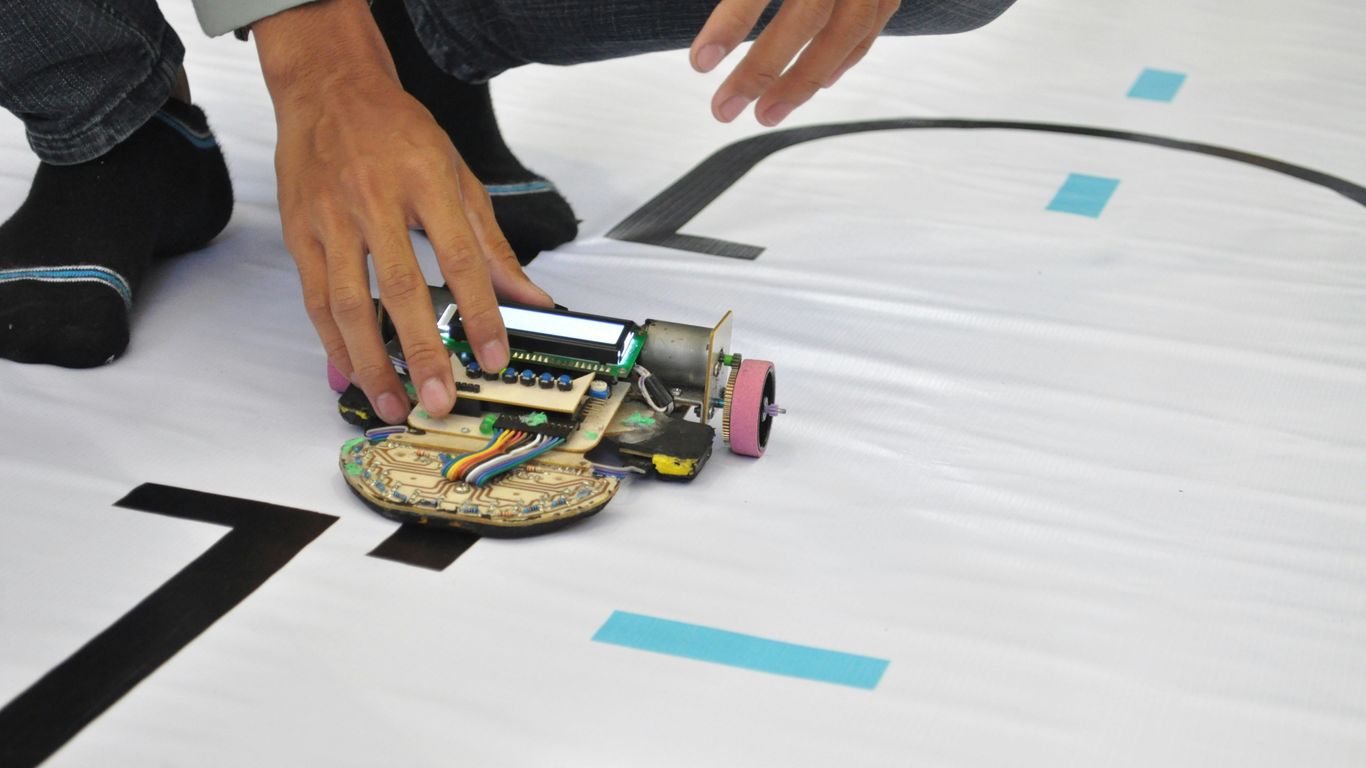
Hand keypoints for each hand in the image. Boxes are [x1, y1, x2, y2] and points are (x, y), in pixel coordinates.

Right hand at [254, 0, 551, 424]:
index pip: (460, 258)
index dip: (480, 312)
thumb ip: (492, 244)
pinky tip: (346, 372)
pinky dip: (331, 341)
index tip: (494, 355)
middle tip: (437, 398)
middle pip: (400, 289)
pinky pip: (314, 298)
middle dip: (421, 352)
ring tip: (390, 402)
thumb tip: (530, 297)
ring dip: (370, 361)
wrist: (328, 87)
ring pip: (348, 304)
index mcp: (426, 182)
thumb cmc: (396, 130)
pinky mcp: (299, 232)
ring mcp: (330, 218)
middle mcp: (374, 200)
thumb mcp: (458, 175)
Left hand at [690, 0, 901, 125]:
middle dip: (763, 69)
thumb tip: (705, 31)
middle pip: (808, 14)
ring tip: (764, 115)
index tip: (698, 61)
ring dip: (802, 82)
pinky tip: (818, 84)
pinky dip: (844, 59)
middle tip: (722, 109)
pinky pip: (873, 24)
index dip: (732, 22)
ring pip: (845, 31)